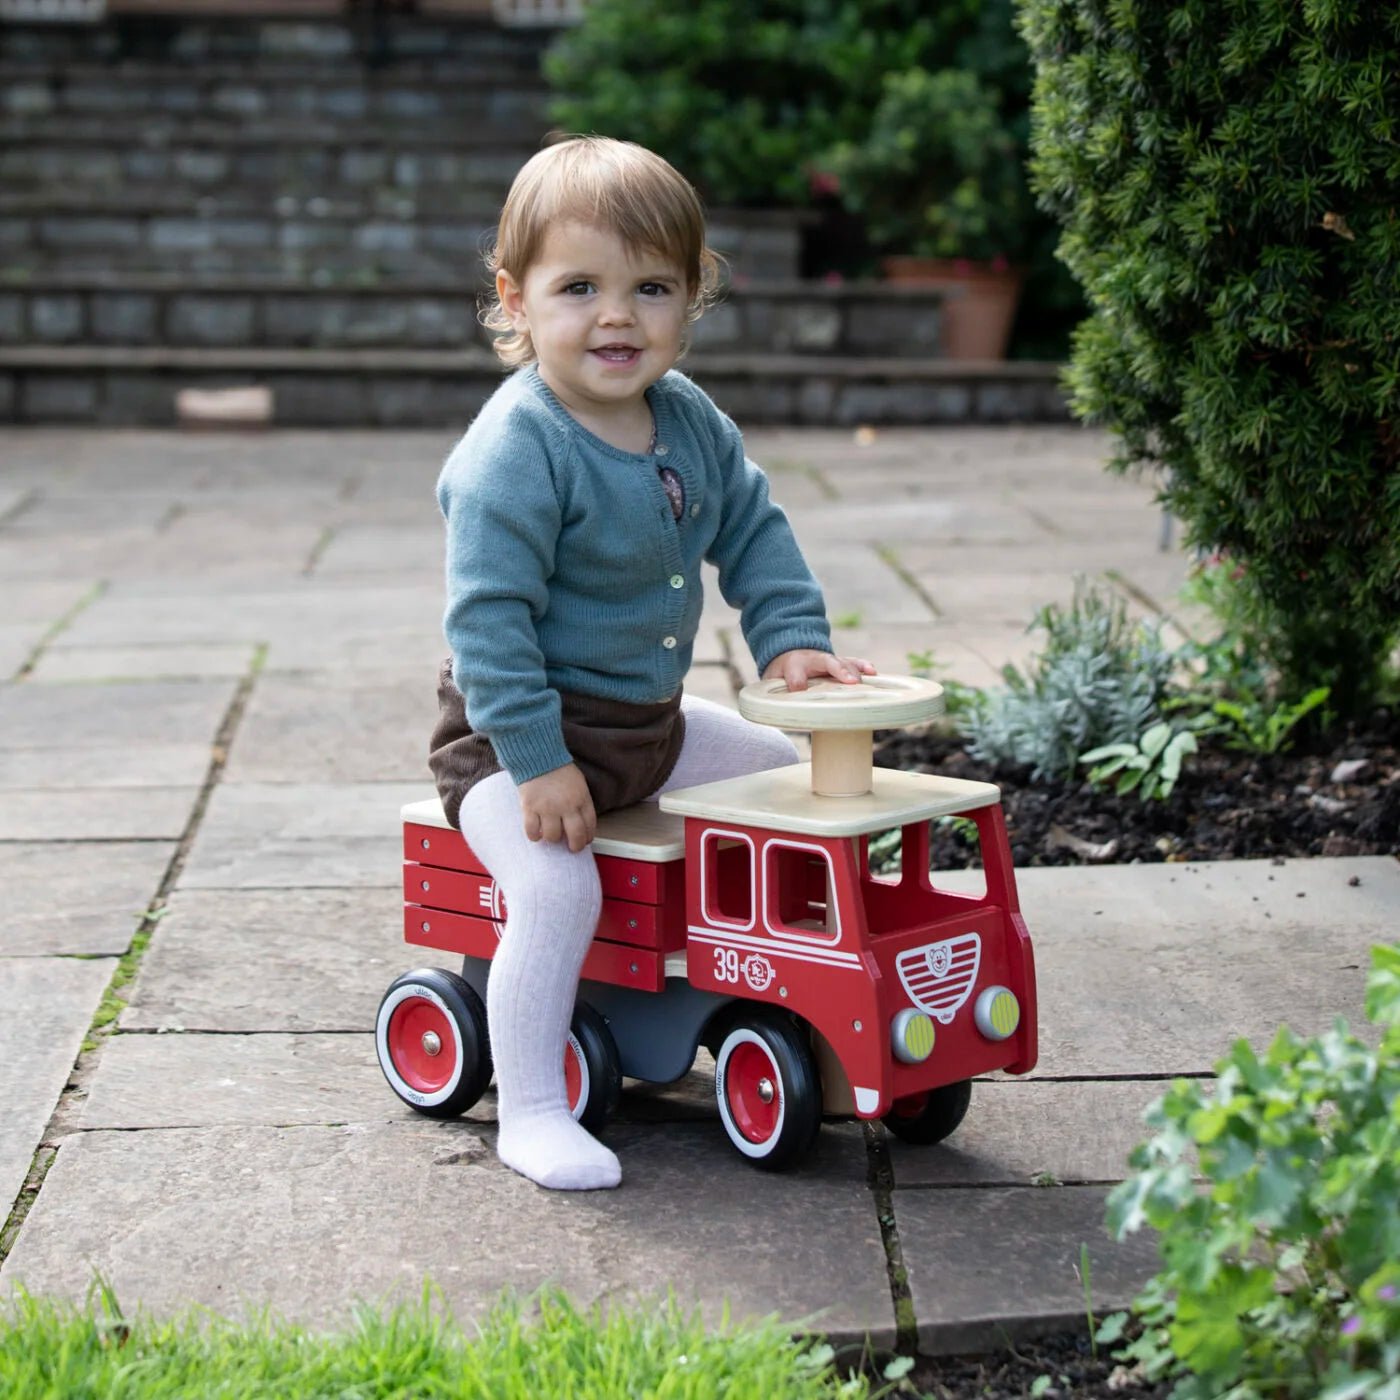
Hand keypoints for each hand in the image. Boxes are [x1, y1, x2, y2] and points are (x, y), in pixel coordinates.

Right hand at [518, 763, 595, 852]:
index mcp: (581, 798)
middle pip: (576, 836)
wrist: (538, 757)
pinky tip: (536, 833)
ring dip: (553, 838)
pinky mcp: (530, 808)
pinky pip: (533, 832)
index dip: (588, 837)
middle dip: (575, 846)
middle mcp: (566, 805)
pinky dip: (535, 836)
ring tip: (550, 832)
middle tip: (572, 848)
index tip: (584, 840)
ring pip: (553, 836)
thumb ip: (581, 802)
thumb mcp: (579, 784)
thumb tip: (581, 824)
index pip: (590, 825)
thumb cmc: (559, 771)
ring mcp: (548, 808)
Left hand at [762, 649, 876, 691]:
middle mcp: (812, 660)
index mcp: (792, 666)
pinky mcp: (840, 662)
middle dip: (839, 670)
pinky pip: (853, 662)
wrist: (790, 653)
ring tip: (861, 680)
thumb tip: (784, 717)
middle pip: (826, 663)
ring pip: (843, 662)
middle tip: (850, 682)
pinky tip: (872, 672)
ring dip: (853, 670)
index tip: (802, 692)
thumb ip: (776, 697)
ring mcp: (828, 660)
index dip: (798, 683)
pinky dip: (863, 665)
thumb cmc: (783, 674)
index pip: (795, 676)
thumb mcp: (773, 684)